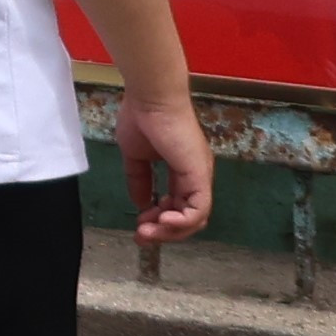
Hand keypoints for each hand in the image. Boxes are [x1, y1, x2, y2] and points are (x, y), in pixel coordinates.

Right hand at [116, 81, 214, 246]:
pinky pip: (198, 211)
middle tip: (141, 236)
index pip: (178, 205)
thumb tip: (140, 204)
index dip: (159, 218)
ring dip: (169, 231)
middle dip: (163, 231)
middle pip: (188, 218)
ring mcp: (200, 177)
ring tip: (146, 231)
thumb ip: (140, 180)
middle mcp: (195, 176)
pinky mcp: (199, 176)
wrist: (151, 99)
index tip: (139, 222)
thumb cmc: (143, 119)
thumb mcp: (136, 157)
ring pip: (195, 220)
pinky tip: (162, 221)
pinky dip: (182, 223)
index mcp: (182, 170)